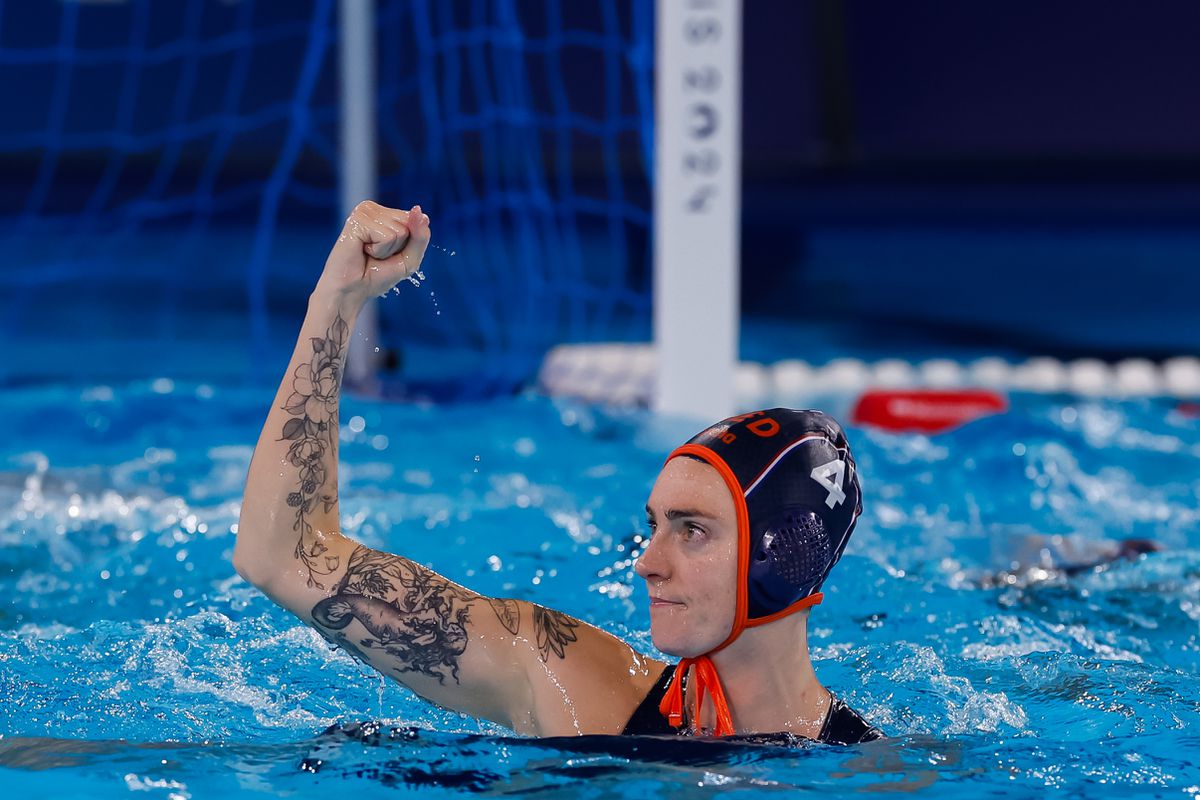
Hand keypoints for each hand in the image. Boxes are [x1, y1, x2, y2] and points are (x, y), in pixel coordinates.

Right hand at [313, 200, 431, 308]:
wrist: (351, 291)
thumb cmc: (377, 275)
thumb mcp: (410, 258)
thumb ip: (420, 235)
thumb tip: (418, 210)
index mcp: (384, 213)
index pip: (416, 219)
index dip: (409, 244)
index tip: (389, 253)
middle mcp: (373, 208)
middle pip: (410, 223)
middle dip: (399, 246)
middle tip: (377, 255)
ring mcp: (364, 212)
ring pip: (400, 230)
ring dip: (387, 250)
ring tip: (369, 253)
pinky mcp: (357, 220)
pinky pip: (388, 236)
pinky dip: (380, 250)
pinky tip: (363, 250)